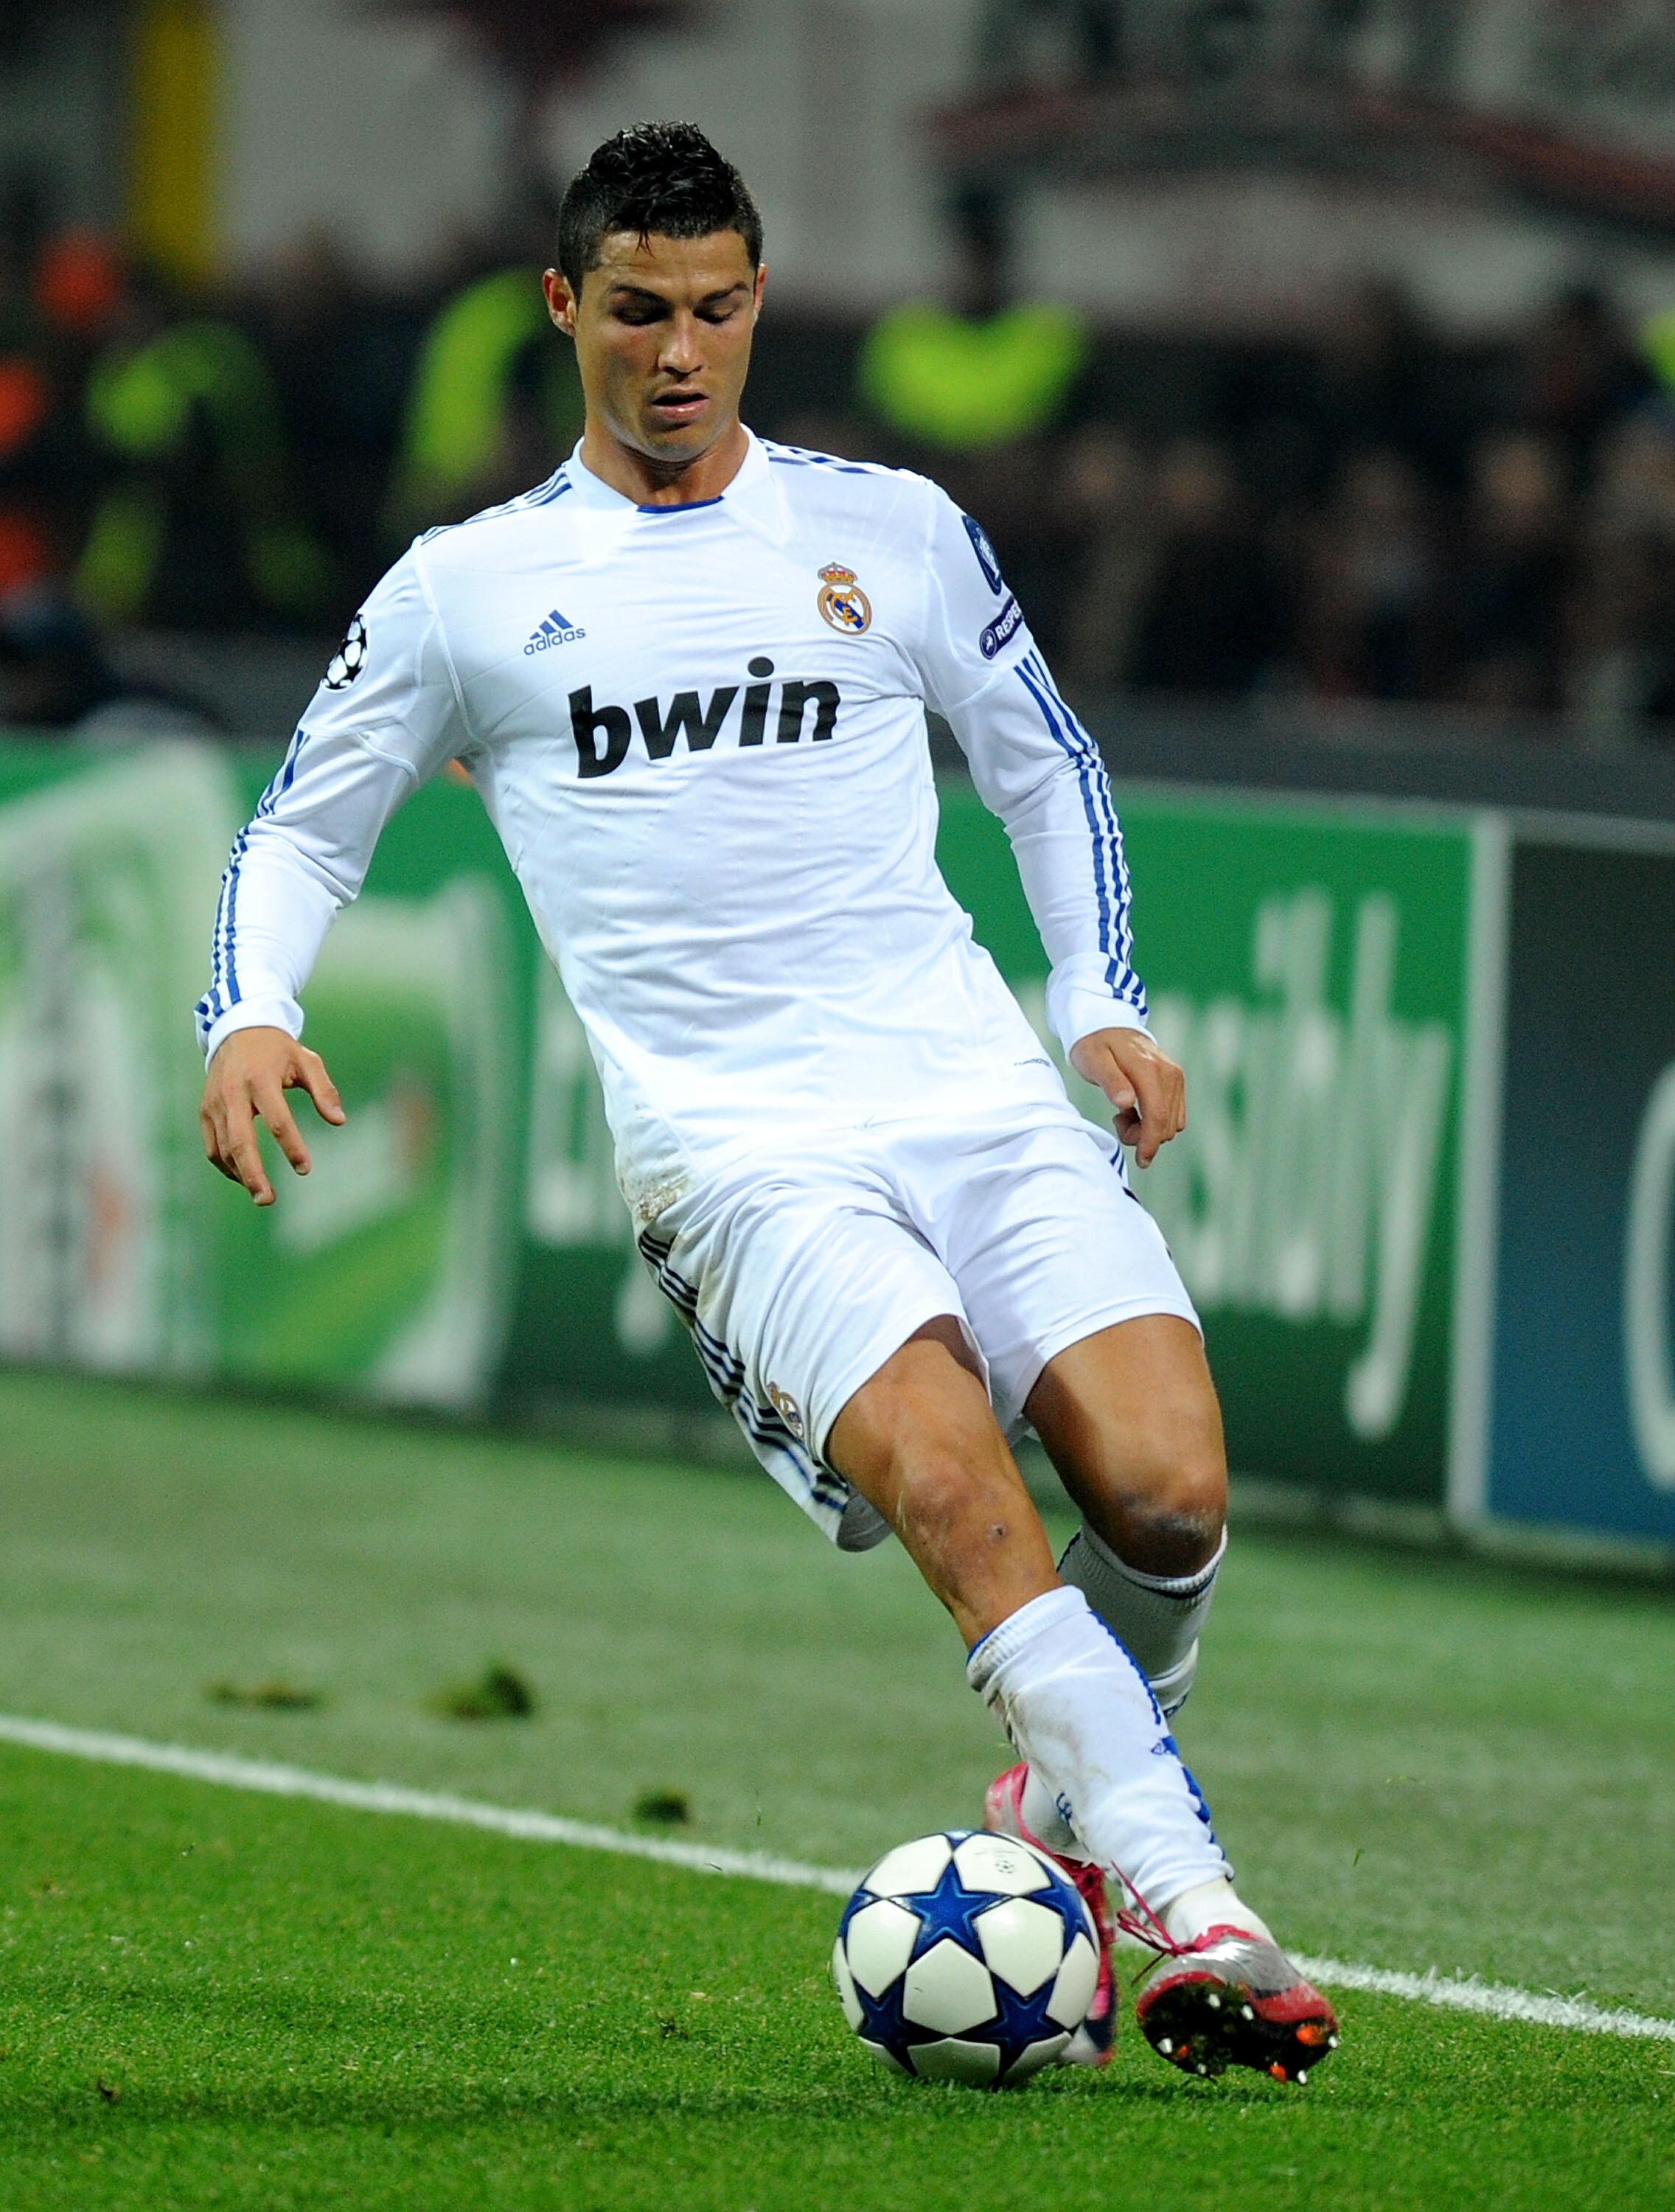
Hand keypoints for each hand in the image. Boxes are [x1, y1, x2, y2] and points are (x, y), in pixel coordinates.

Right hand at [199, 1027, 344, 1205]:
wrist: (237, 1029)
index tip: (305, 1168)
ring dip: (240, 1175)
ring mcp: (214, 1103)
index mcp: (260, 1079)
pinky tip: (245, 1178)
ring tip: (261, 1195)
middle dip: (253, 1174)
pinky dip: (226, 1166)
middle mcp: (233, 1093)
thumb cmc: (278, 1050)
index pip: (277, 1120)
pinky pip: (212, 1146)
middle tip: (268, 1200)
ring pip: (222, 1148)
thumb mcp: (307, 1061)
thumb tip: (339, 1121)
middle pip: (240, 1141)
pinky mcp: (205, 1110)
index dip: (291, 1146)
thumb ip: (324, 1091)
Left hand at [1069, 1026, 1185, 1168]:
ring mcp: (1175, 1077)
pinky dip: (1155, 1120)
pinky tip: (1135, 1109)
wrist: (1107, 1024)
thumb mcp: (1093, 1061)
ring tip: (1123, 1113)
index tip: (1141, 1161)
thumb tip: (1126, 1103)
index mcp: (1150, 1071)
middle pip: (1166, 1124)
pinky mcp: (1175, 1081)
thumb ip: (1111, 1082)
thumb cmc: (1095, 1044)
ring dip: (1148, 1128)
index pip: (1158, 1116)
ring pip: (1172, 1122)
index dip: (1150, 1143)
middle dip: (1143, 1136)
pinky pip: (1173, 1114)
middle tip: (1117, 1121)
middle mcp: (1169, 1074)